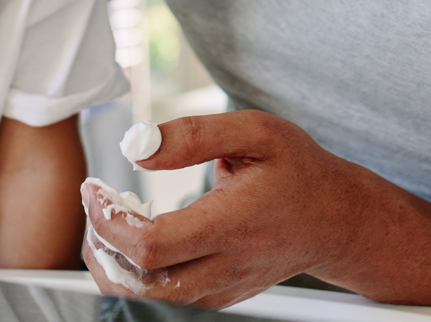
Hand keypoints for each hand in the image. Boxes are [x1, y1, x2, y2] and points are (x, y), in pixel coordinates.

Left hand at [81, 110, 366, 307]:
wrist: (337, 218)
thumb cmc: (299, 171)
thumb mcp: (256, 131)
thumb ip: (195, 134)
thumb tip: (140, 147)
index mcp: (233, 224)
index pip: (154, 246)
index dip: (110, 222)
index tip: (93, 189)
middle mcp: (226, 266)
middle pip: (142, 286)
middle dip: (101, 248)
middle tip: (95, 203)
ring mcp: (222, 288)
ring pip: (150, 299)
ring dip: (114, 263)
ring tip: (109, 216)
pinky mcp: (219, 294)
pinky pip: (166, 297)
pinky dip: (137, 271)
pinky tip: (135, 232)